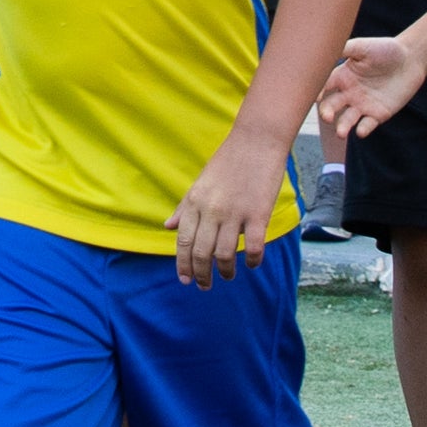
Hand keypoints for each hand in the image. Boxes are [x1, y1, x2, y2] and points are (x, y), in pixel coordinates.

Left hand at [171, 130, 289, 283]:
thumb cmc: (228, 161)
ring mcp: (235, 212)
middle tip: (204, 286)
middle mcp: (211, 210)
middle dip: (201, 274)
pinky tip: (251, 264)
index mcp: (194, 202)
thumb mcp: (200, 183)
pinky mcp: (258, 213)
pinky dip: (252, 260)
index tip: (185, 280)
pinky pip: (254, 246)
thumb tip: (168, 226)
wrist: (256, 140)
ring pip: (224, 254)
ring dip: (225, 271)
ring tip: (228, 276)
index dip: (183, 264)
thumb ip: (185, 207)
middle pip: (201, 252)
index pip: (183, 241)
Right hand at [317, 33, 426, 144]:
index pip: (324, 86)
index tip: (316, 97)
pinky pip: (367, 125)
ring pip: (347, 120)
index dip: (318, 92)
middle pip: (332, 106)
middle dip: (327, 113)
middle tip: (327, 117)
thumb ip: (344, 49)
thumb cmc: (386, 49)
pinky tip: (361, 131)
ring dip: (342, 127)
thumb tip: (323, 49)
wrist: (411, 59)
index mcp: (342, 76)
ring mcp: (362, 105)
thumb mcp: (363, 47)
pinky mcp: (378, 114)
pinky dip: (363, 130)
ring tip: (341, 133)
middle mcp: (349, 93)